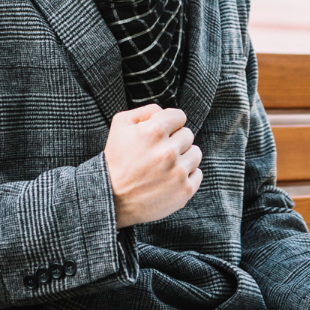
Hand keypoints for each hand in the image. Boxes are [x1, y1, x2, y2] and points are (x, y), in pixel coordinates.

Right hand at [103, 104, 202, 227]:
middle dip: (175, 140)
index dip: (170, 123)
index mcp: (155, 131)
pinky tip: (170, 178)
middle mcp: (169, 151)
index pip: (180, 116)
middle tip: (159, 152)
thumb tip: (164, 111)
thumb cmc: (116, 160)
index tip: (162, 133)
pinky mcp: (184, 190)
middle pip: (188, 135)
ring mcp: (178, 172)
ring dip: (184, 157)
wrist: (111, 198)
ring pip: (196, 153)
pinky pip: (198, 174)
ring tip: (166, 165)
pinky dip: (187, 175)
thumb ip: (145, 111)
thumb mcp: (120, 125)